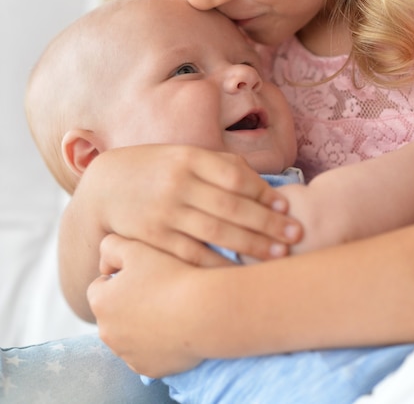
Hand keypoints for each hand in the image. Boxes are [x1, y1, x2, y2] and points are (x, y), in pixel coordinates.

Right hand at [85, 144, 301, 264]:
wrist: (104, 187)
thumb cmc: (153, 169)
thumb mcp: (181, 155)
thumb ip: (217, 165)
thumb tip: (260, 182)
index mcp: (188, 157)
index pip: (235, 175)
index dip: (263, 193)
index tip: (285, 207)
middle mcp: (178, 183)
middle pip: (231, 205)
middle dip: (267, 222)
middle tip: (296, 235)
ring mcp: (164, 211)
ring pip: (215, 231)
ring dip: (251, 246)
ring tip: (279, 255)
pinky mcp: (153, 237)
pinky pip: (191, 254)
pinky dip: (218, 264)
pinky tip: (239, 272)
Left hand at [88, 234, 203, 376]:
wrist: (203, 311)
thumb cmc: (170, 275)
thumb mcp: (136, 248)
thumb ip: (111, 246)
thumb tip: (104, 263)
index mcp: (100, 302)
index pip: (100, 286)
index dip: (120, 276)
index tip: (143, 273)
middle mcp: (107, 333)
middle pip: (113, 312)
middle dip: (127, 302)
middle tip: (156, 289)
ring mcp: (127, 355)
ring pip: (128, 334)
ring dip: (140, 324)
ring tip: (167, 307)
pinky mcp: (148, 369)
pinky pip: (146, 353)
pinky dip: (155, 344)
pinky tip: (173, 328)